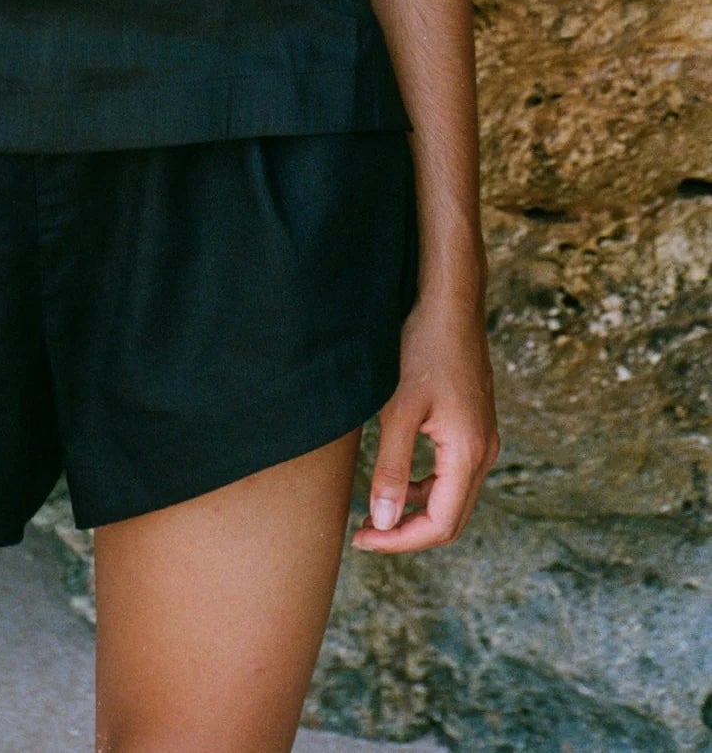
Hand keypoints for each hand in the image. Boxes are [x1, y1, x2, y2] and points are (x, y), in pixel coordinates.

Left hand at [351, 284, 498, 553]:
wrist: (449, 304)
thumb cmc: (422, 349)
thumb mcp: (398, 410)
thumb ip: (391, 468)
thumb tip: (383, 522)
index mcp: (468, 454)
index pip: (439, 525)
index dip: (399, 541)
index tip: (361, 540)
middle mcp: (484, 453)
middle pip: (450, 519)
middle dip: (407, 534)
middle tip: (364, 535)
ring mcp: (483, 440)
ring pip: (453, 498)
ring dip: (416, 512)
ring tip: (375, 513)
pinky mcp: (474, 427)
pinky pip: (454, 475)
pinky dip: (426, 488)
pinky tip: (397, 481)